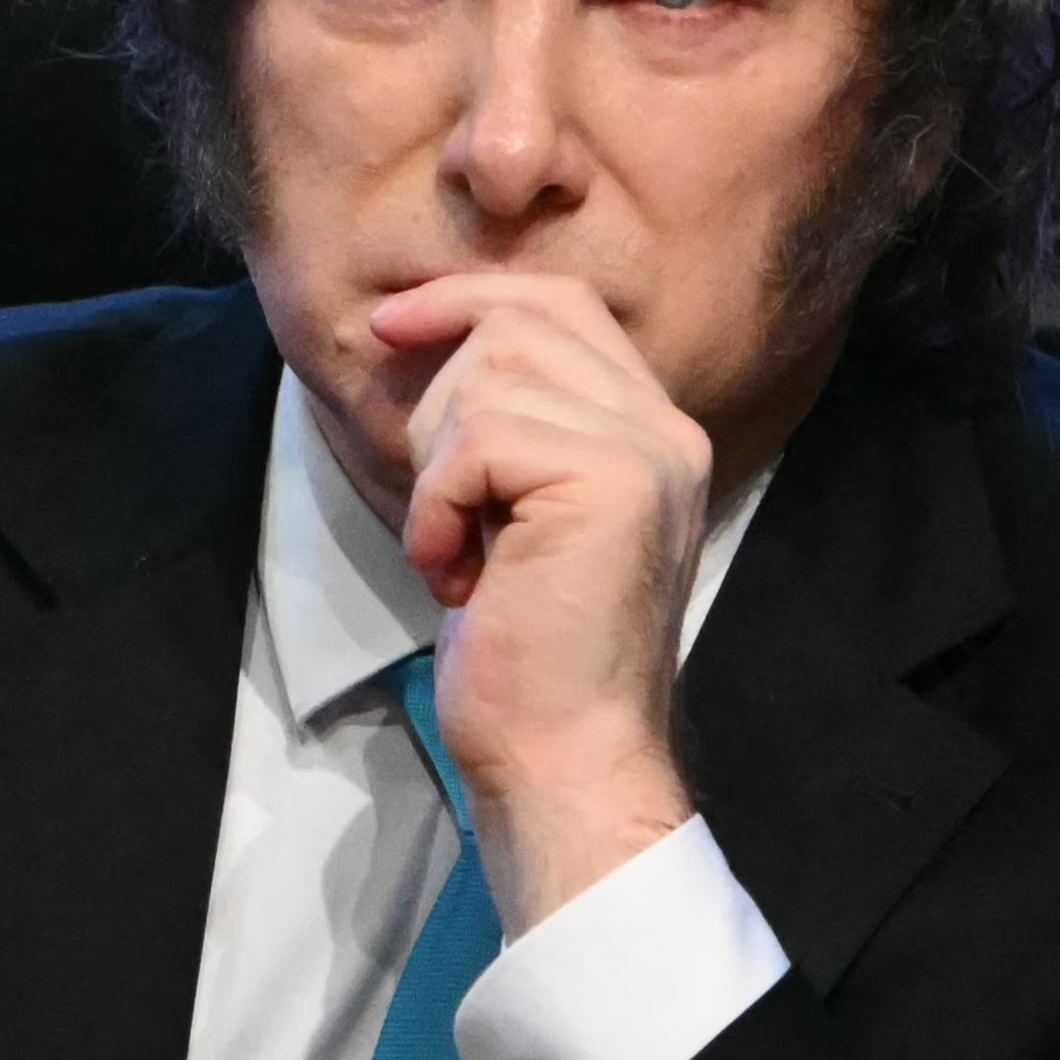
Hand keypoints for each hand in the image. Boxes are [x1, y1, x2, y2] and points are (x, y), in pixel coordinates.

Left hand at [367, 272, 709, 929]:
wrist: (567, 760)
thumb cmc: (529, 662)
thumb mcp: (518, 520)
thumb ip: (510, 432)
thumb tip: (427, 339)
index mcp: (655, 434)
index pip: (563, 304)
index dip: (469, 298)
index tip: (392, 329)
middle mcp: (667, 430)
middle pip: (520, 322)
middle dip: (441, 401)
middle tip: (444, 509)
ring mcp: (647, 451)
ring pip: (493, 372)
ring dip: (438, 464)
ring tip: (457, 550)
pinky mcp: (609, 481)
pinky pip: (478, 437)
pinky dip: (438, 504)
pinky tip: (457, 573)